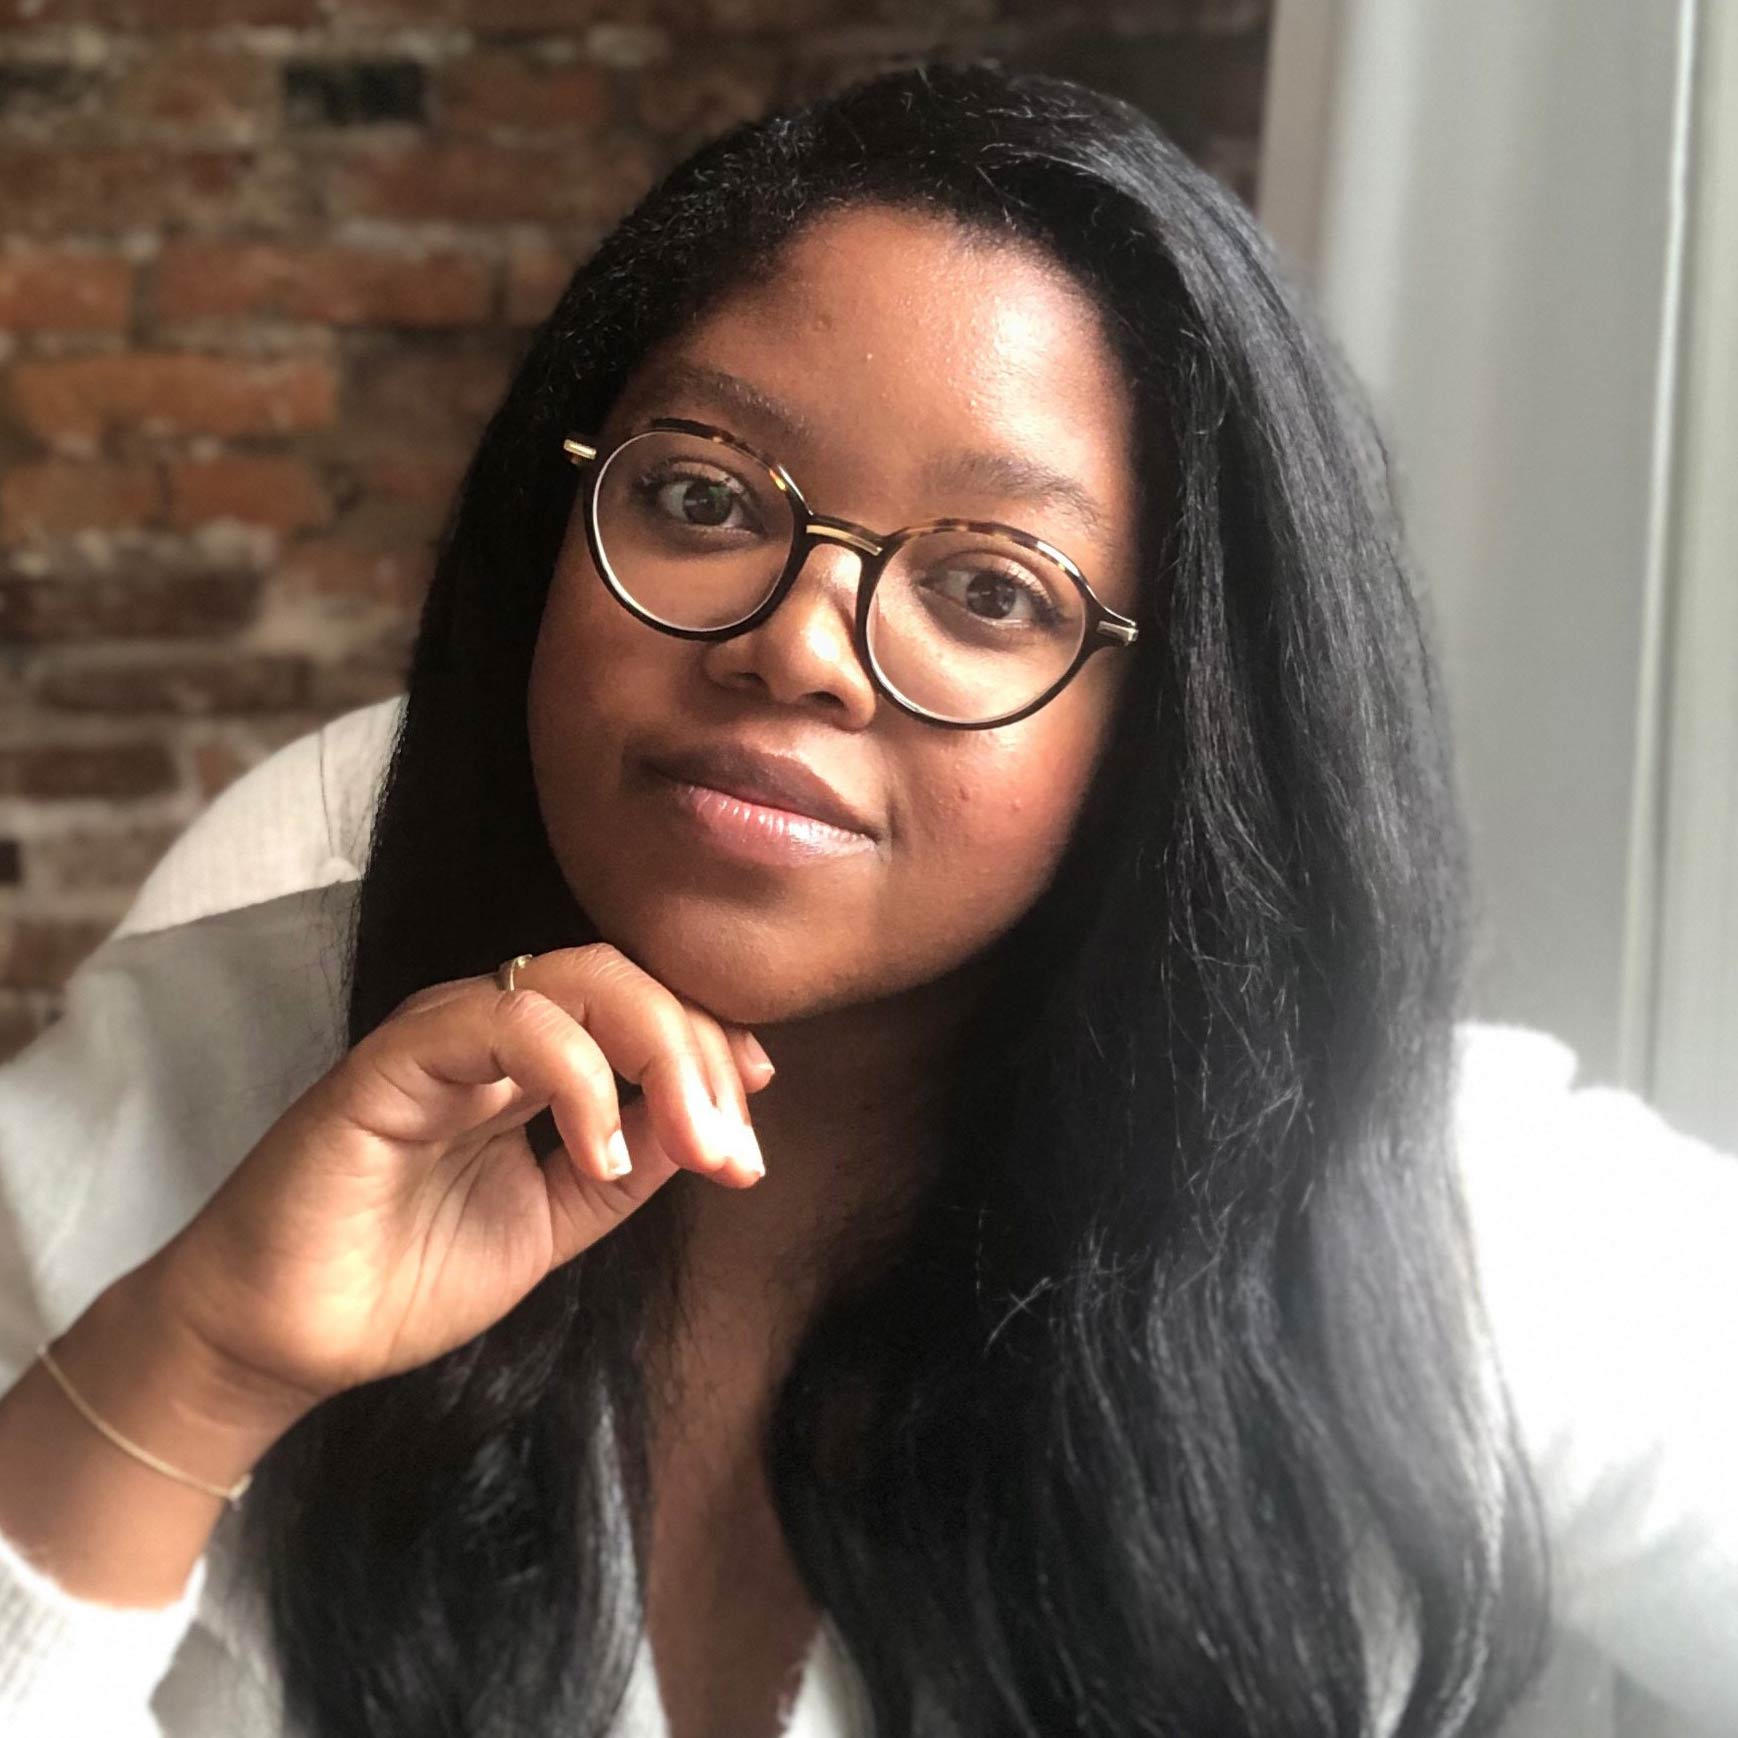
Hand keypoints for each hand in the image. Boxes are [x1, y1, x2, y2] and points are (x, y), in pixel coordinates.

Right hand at [142, 943, 770, 1423]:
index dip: (711, 1050)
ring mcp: (440, 1036)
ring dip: (661, 1054)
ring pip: (578, 979)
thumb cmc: (405, 1278)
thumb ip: (628, 1168)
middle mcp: (490, 1032)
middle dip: (700, 1052)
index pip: (642, 1011)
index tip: (753, 1126)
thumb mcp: (555, 1222)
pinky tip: (598, 1151)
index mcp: (531, 1063)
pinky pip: (501, 1021)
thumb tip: (718, 1122)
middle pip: (625, 979)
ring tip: (693, 1148)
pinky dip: (575, 1076)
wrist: (283, 1340)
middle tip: (735, 1146)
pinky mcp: (389, 1060)